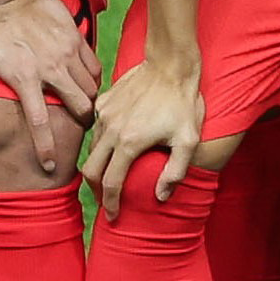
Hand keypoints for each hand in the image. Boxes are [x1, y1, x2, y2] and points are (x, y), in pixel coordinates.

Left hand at [0, 0, 100, 177]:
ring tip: (83, 107)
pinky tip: (85, 82)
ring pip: (90, 87)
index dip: (47, 148)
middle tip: (79, 128)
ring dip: (89, 101)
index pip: (40, 123)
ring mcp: (67, 53)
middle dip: (82, 123)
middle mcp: (50, 69)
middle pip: (79, 107)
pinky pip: (94, 66)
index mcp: (24, 79)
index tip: (52, 166)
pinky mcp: (76, 39)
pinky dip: (93, 79)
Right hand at [81, 51, 208, 216]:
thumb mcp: (188, 139)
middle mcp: (110, 130)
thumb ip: (175, 171)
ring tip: (109, 175)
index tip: (113, 216)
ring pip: (91, 150)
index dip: (111, 204)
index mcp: (129, 143)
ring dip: (97, 166)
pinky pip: (95, 128)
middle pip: (91, 171)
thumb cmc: (183, 102)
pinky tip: (113, 145)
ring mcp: (104, 115)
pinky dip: (101, 142)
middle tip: (106, 200)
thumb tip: (160, 196)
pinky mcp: (103, 102)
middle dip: (96, 190)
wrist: (170, 64)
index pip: (111, 184)